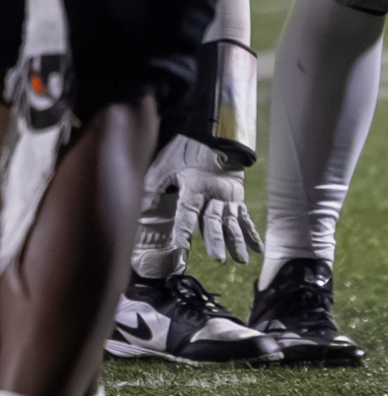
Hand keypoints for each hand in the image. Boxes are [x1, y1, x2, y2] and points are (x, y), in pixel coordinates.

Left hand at [148, 135, 261, 263]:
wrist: (214, 136)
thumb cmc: (186, 151)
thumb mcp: (164, 165)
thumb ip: (152, 187)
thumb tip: (139, 209)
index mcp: (194, 187)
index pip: (187, 213)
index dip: (183, 231)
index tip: (181, 248)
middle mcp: (214, 194)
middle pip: (214, 220)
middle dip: (216, 240)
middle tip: (217, 258)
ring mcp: (229, 197)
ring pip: (233, 222)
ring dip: (236, 241)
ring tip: (240, 259)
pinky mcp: (238, 198)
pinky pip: (246, 217)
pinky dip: (252, 233)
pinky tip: (256, 249)